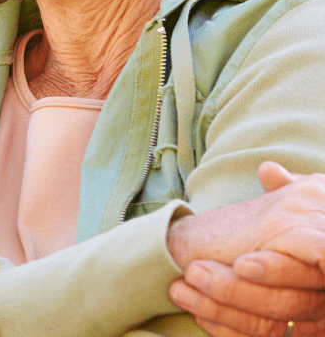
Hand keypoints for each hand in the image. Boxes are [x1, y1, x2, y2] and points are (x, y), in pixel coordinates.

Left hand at [167, 163, 324, 336]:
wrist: (303, 253)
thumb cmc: (301, 224)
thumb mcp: (302, 201)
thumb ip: (288, 188)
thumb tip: (269, 170)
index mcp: (321, 262)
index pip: (307, 272)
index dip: (275, 270)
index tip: (242, 262)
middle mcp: (321, 297)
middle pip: (283, 305)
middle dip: (234, 289)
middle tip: (193, 271)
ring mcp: (307, 323)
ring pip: (265, 327)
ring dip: (218, 308)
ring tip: (178, 288)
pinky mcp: (285, 336)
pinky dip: (224, 329)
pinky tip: (197, 314)